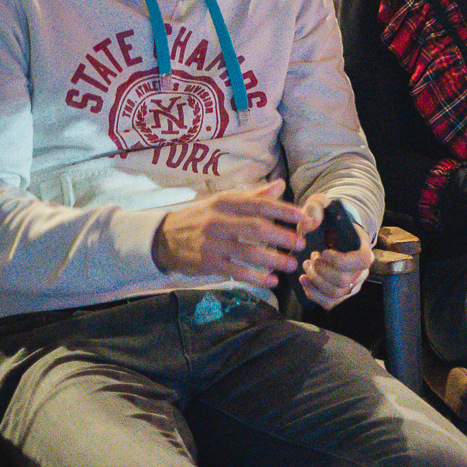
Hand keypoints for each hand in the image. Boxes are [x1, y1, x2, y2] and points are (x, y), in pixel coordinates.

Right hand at [152, 178, 308, 288]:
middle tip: (301, 244)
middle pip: (257, 228)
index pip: (260, 204)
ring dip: (274, 260)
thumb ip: (253, 197)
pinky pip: (236, 271)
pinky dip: (256, 278)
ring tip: (291, 265)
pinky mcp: (207, 262)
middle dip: (283, 237)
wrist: (162, 237)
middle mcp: (219, 219)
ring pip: (249, 251)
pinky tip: (272, 281)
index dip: (285, 211)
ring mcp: (212, 242)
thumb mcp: (222, 202)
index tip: (305, 219)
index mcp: (226, 202)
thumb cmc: (200, 218)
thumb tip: (280, 184)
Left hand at [296, 192, 372, 308]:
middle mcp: (361, 270)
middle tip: (311, 257)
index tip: (324, 251)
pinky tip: (304, 280)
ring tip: (307, 266)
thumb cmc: (327, 220)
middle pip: (345, 281)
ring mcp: (351, 284)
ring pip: (336, 293)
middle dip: (322, 271)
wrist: (330, 233)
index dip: (341, 260)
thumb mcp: (320, 205)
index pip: (362, 261)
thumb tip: (310, 224)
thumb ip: (314, 208)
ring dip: (316, 281)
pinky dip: (314, 294)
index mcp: (363, 248)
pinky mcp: (339, 293)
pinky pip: (330, 303)